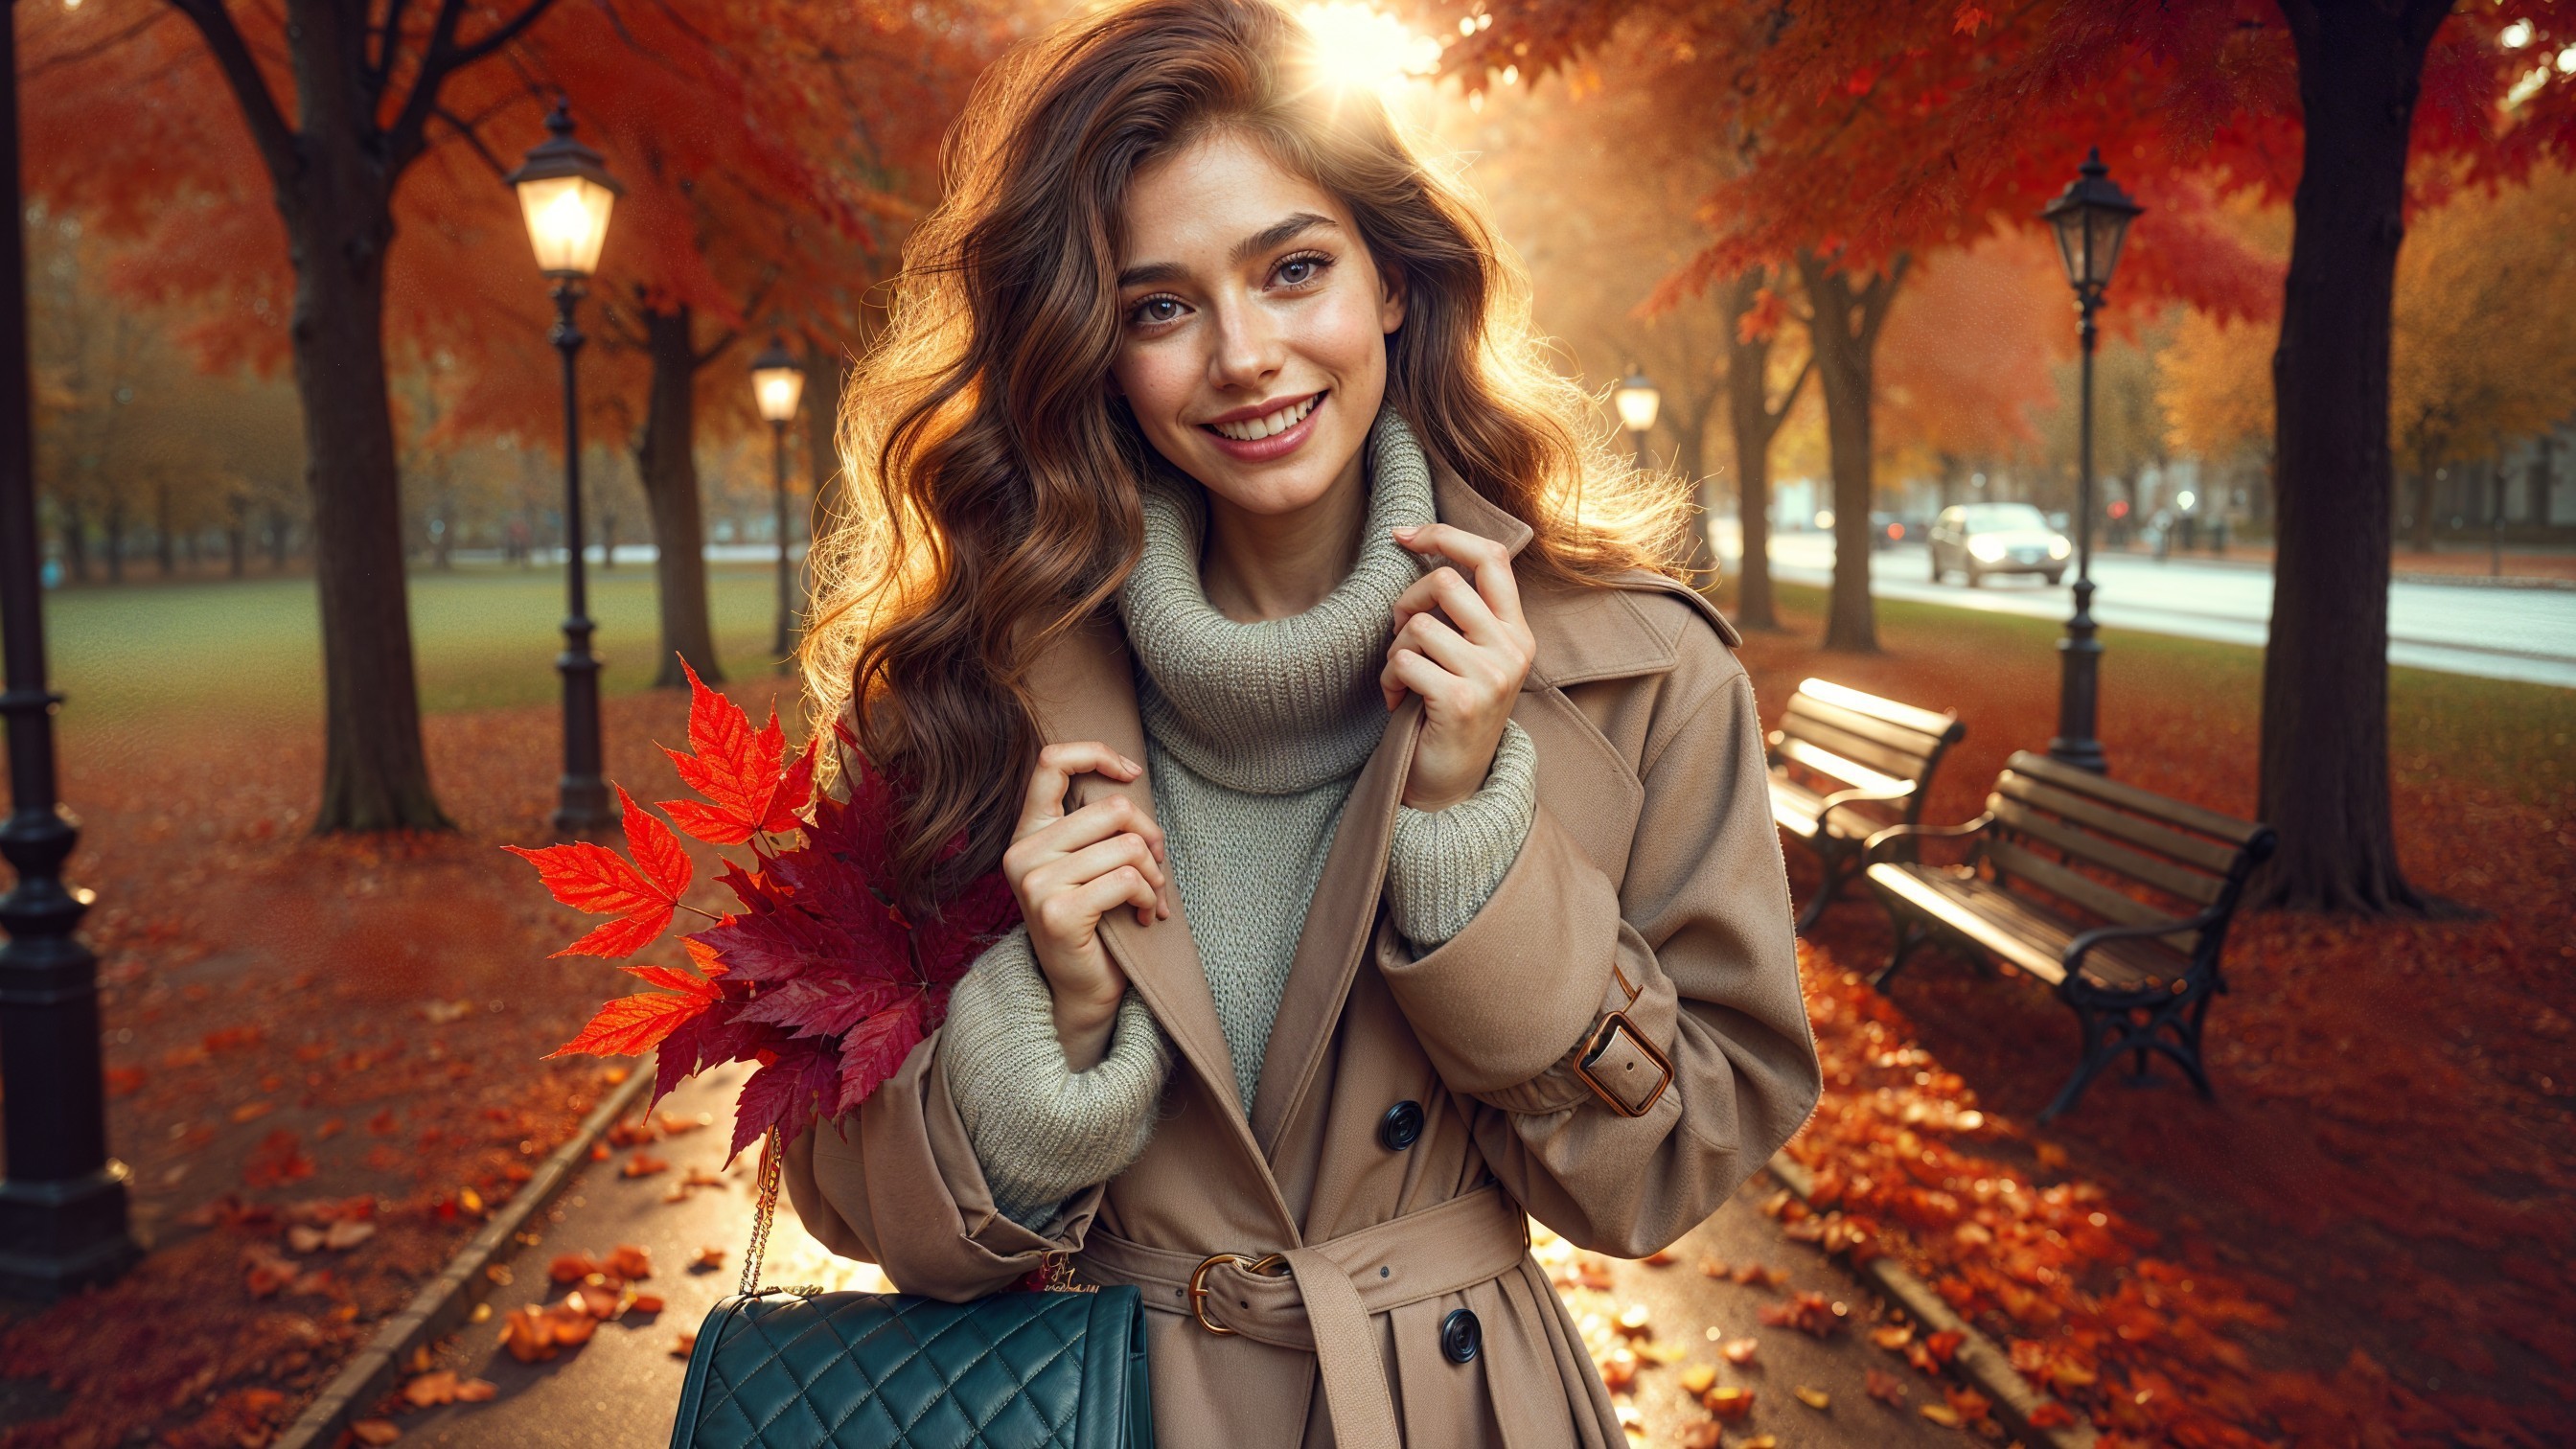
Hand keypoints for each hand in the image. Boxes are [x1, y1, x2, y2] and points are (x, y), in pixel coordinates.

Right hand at [1000, 742, 1171, 1070]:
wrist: (1082, 989)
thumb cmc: (1096, 920)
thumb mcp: (1090, 861)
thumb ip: (1098, 823)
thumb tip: (1130, 779)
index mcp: (1028, 831)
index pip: (1051, 761)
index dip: (1097, 754)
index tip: (1131, 773)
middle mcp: (1022, 853)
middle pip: (1112, 808)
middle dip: (1150, 836)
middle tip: (1156, 866)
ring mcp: (1035, 883)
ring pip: (1127, 846)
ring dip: (1155, 874)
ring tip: (1150, 896)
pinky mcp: (1058, 912)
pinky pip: (1127, 879)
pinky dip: (1149, 896)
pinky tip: (1146, 916)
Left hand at [1379, 523, 1535, 810]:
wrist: (1452, 785)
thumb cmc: (1450, 712)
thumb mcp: (1470, 656)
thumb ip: (1463, 612)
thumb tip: (1422, 547)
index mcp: (1517, 632)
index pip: (1491, 557)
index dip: (1445, 535)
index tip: (1403, 535)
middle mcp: (1513, 649)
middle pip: (1445, 582)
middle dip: (1405, 603)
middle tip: (1400, 635)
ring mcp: (1491, 675)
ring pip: (1418, 625)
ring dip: (1395, 652)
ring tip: (1403, 680)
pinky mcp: (1462, 700)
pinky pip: (1405, 662)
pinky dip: (1390, 680)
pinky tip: (1398, 702)